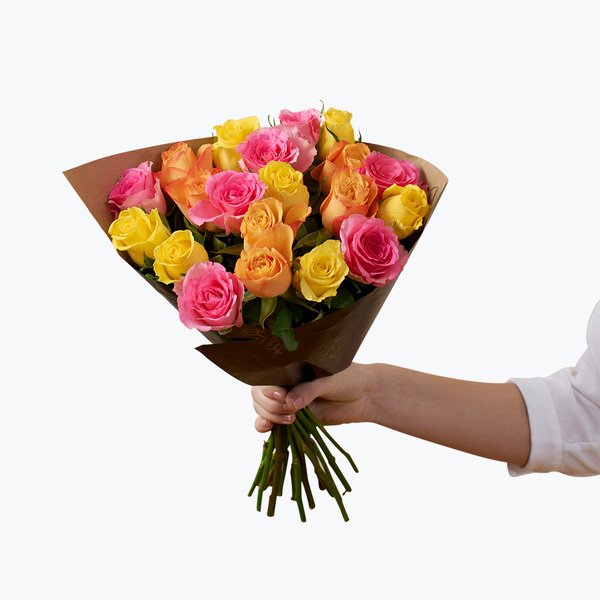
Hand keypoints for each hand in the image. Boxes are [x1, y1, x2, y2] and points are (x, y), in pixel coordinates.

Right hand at [251, 363, 370, 432]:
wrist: (364, 395)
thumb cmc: (348, 378)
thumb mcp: (328, 379)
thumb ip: (309, 390)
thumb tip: (289, 403)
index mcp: (290, 366)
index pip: (266, 376)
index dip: (268, 388)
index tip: (282, 395)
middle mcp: (285, 382)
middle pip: (259, 394)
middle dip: (269, 404)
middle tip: (289, 410)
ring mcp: (287, 401)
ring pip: (261, 408)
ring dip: (268, 415)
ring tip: (290, 419)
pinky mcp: (292, 417)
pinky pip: (271, 422)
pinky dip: (264, 426)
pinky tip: (267, 428)